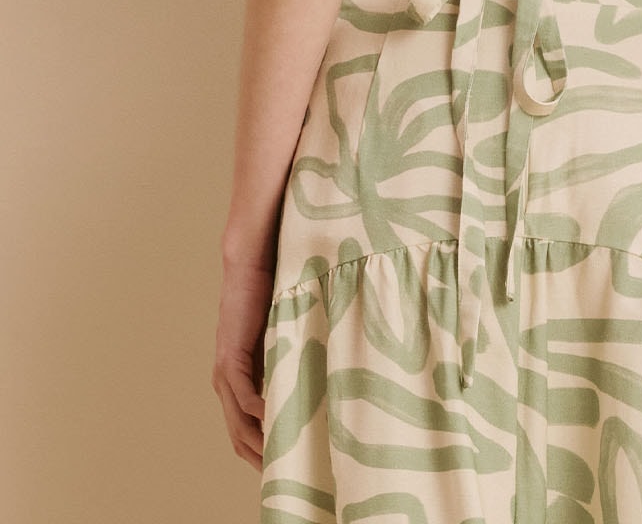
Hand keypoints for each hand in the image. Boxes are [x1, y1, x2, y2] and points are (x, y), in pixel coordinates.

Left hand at [211, 255, 273, 470]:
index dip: (260, 451)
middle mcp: (225, 380)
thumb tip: (315, 380)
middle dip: (257, 458)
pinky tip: (271, 422)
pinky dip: (256, 411)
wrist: (250, 264)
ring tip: (278, 460)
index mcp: (236, 379)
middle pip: (237, 434)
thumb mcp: (282, 338)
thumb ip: (289, 359)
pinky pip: (242, 393)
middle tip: (282, 478)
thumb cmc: (269, 294)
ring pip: (237, 420)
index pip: (243, 428)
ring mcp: (225, 370)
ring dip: (256, 442)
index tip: (283, 468)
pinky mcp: (231, 355)